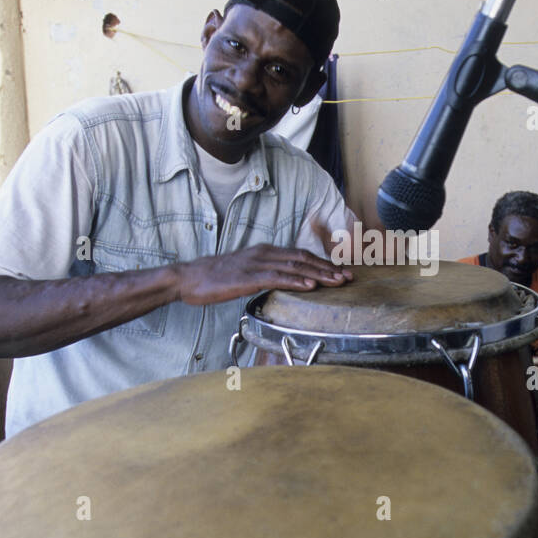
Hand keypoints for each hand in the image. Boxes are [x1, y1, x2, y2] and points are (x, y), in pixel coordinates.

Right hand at [174, 244, 351, 305]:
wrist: (189, 278)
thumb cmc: (215, 279)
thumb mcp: (245, 274)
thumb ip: (265, 276)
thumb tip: (283, 285)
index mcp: (265, 252)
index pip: (300, 255)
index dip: (323, 263)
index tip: (341, 272)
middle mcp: (264, 254)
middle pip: (303, 258)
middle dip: (328, 268)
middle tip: (349, 276)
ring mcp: (256, 264)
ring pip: (295, 266)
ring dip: (319, 274)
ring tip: (338, 281)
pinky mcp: (248, 277)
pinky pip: (276, 277)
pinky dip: (296, 280)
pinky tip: (310, 286)